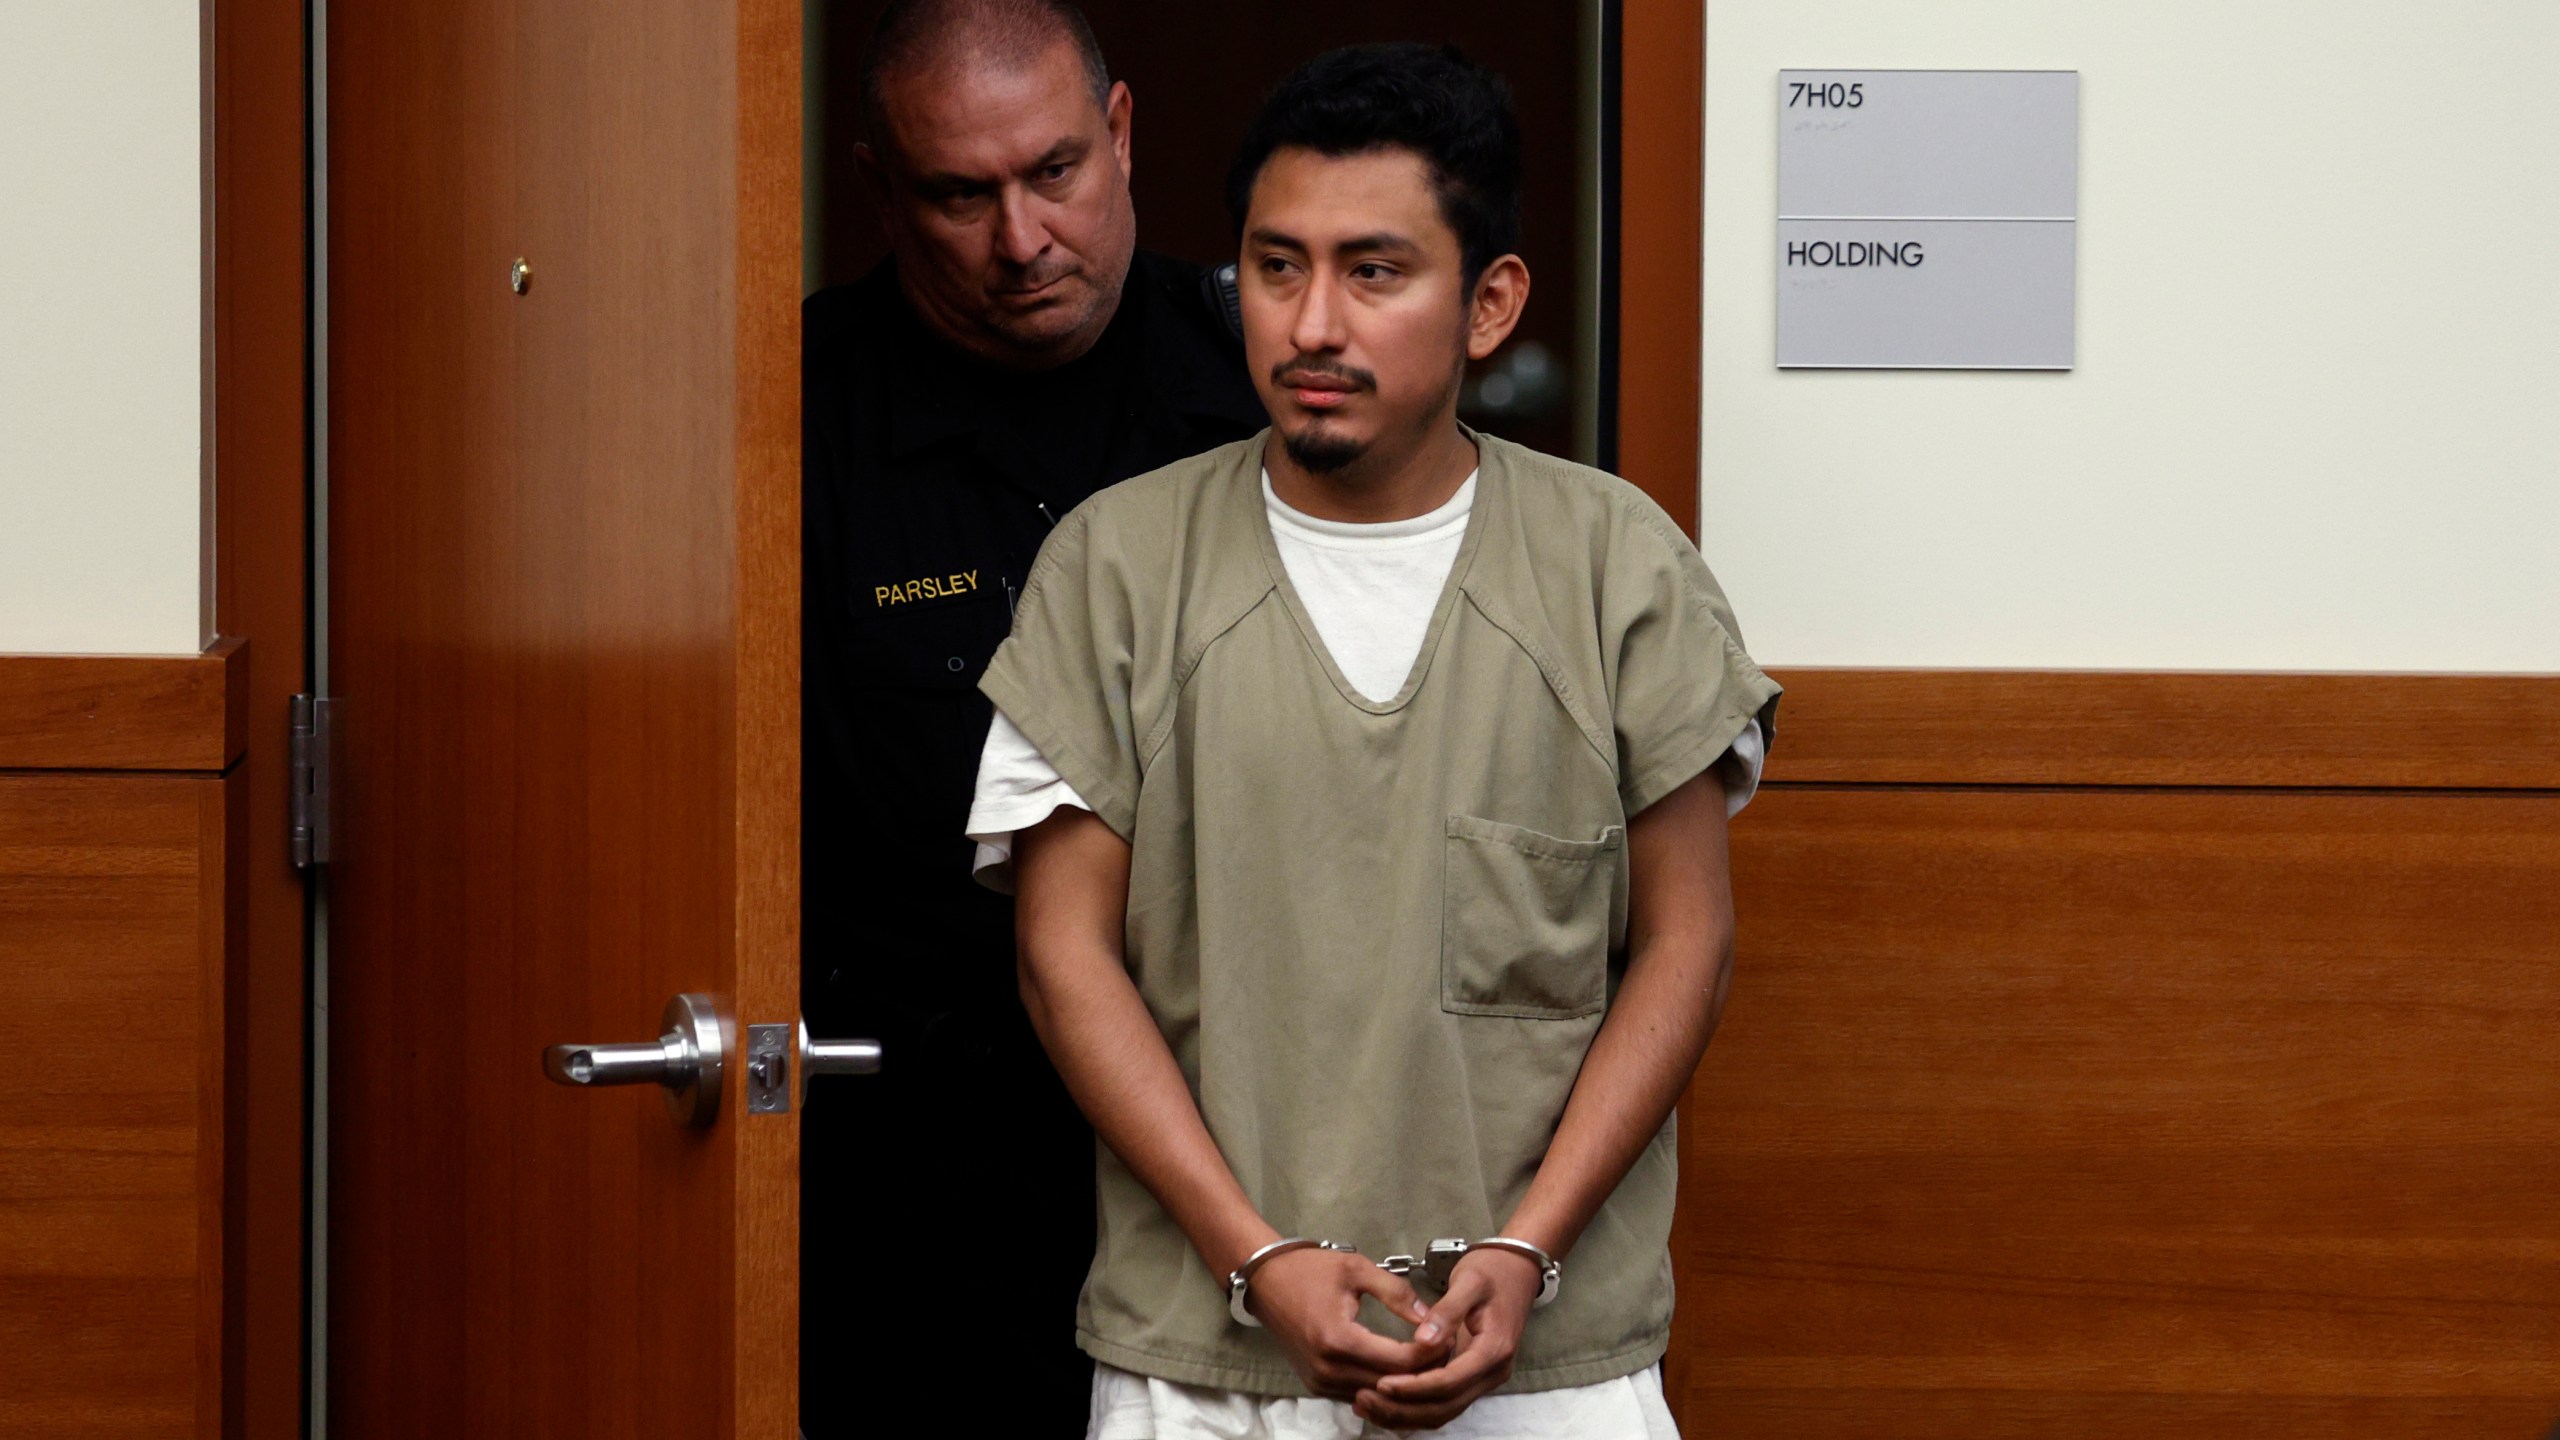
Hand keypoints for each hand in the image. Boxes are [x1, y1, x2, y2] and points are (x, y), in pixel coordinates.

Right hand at [1246, 1247, 1451, 1400]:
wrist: (1266, 1281)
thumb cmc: (1309, 1270)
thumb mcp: (1356, 1269)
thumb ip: (1396, 1293)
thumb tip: (1430, 1317)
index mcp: (1338, 1339)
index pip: (1399, 1362)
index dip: (1430, 1354)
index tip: (1449, 1337)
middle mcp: (1327, 1370)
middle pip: (1392, 1385)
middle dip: (1423, 1371)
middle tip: (1447, 1350)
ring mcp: (1320, 1382)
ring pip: (1378, 1395)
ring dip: (1404, 1382)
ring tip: (1428, 1358)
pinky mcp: (1317, 1386)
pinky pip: (1360, 1394)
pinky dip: (1383, 1385)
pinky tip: (1400, 1367)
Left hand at [1354, 1247, 1540, 1429]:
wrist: (1516, 1270)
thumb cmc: (1492, 1272)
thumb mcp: (1469, 1281)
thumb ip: (1447, 1311)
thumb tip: (1422, 1340)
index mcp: (1493, 1350)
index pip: (1450, 1381)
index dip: (1415, 1387)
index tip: (1382, 1383)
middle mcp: (1492, 1372)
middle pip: (1446, 1406)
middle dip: (1404, 1408)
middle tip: (1364, 1398)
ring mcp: (1484, 1378)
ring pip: (1444, 1411)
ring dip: (1406, 1414)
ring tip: (1367, 1403)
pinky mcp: (1472, 1378)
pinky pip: (1444, 1403)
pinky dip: (1415, 1407)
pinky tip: (1386, 1401)